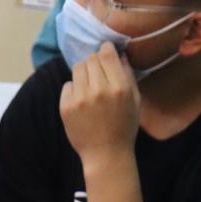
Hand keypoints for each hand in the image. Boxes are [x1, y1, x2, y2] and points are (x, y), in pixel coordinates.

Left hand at [60, 42, 140, 168]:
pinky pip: (68, 85)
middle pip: (91, 59)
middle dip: (96, 61)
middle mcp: (99, 90)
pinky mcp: (66, 107)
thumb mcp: (135, 99)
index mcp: (119, 87)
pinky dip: (74, 88)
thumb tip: (120, 54)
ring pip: (78, 68)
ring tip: (90, 84)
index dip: (106, 48)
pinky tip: (82, 99)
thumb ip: (128, 75)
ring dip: (85, 72)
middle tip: (100, 71)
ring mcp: (80, 98)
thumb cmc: (125, 125)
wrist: (106, 153)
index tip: (107, 49)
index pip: (107, 54)